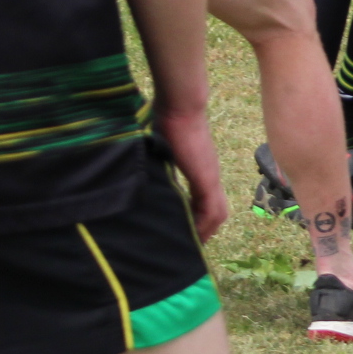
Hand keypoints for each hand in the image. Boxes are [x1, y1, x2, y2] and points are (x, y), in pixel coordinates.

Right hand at [155, 103, 228, 241]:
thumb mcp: (159, 150)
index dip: (197, 218)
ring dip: (206, 231)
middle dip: (204, 230)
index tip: (185, 231)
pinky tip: (195, 238)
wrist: (179, 107)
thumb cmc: (166, 120)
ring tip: (192, 246)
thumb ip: (156, 162)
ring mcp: (211, 177)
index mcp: (200, 169)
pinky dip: (205, 225)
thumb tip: (135, 166)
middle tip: (190, 246)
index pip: (203, 200)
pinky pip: (211, 210)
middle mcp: (210, 175)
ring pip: (217, 214)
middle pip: (216, 212)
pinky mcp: (207, 178)